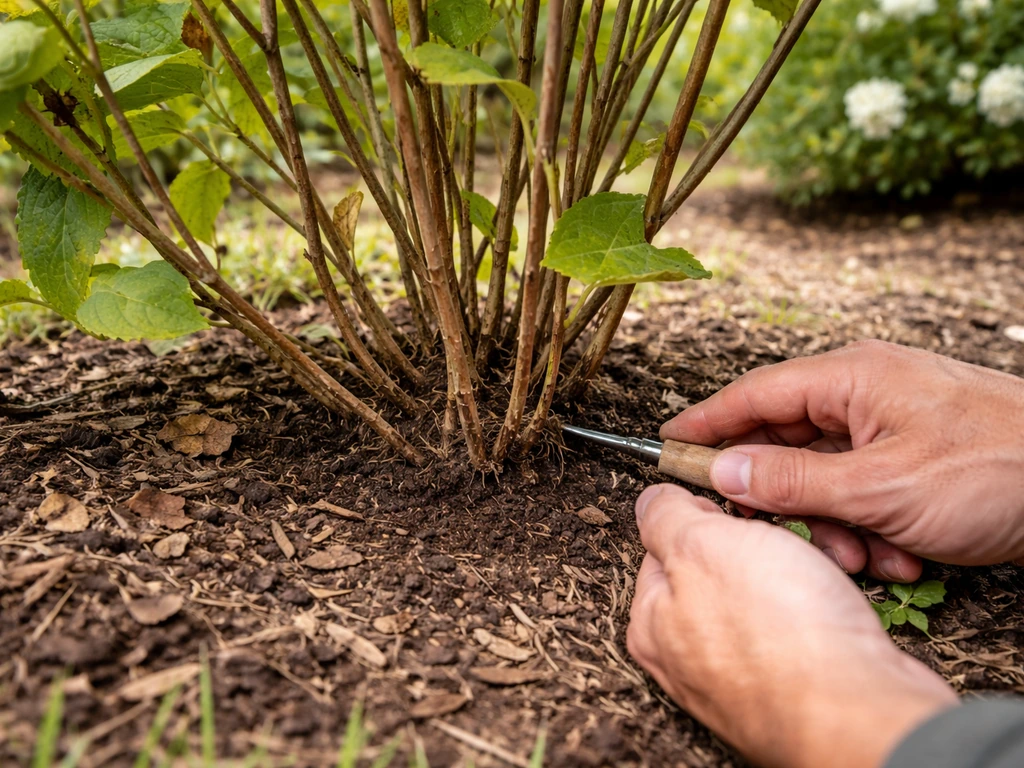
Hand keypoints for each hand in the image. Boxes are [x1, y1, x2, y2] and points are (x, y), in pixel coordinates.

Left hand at [627, 484, 956, 767]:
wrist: (861, 712)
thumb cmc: (780, 635)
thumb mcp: (703, 546)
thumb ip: (666, 519)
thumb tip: (652, 502)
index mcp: (654, 623)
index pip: (664, 545)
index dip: (703, 517)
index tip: (735, 511)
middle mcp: (690, 657)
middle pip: (719, 568)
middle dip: (759, 544)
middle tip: (788, 538)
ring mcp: (743, 676)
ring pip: (768, 594)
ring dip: (801, 569)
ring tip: (823, 569)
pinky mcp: (794, 686)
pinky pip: (804, 625)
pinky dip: (824, 606)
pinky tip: (839, 604)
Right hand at [661, 340, 1023, 577]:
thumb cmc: (998, 468)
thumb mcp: (880, 487)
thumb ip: (791, 481)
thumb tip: (722, 472)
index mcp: (850, 377)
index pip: (752, 395)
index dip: (704, 424)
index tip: (665, 449)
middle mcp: (864, 394)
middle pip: (785, 444)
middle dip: (787, 502)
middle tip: (778, 537)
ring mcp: (890, 427)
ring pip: (825, 479)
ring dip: (836, 527)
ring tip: (869, 557)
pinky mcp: (912, 459)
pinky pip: (863, 492)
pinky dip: (871, 528)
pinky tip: (903, 556)